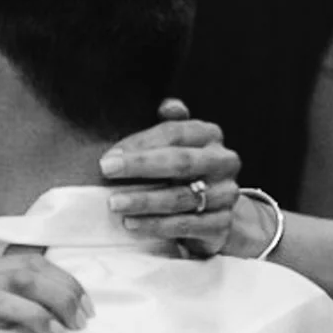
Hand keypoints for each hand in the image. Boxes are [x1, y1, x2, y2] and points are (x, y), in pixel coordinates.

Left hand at [97, 98, 242, 254]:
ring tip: (115, 204)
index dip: (141, 143)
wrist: (215, 211)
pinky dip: (157, 226)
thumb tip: (167, 106)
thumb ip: (171, 123)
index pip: (175, 133)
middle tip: (107, 170)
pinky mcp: (221, 224)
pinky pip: (186, 225)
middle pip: (180, 162)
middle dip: (140, 166)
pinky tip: (133, 225)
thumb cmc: (185, 171)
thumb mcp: (179, 143)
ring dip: (144, 201)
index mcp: (209, 135)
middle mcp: (223, 162)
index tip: (110, 155)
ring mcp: (226, 194)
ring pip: (181, 197)